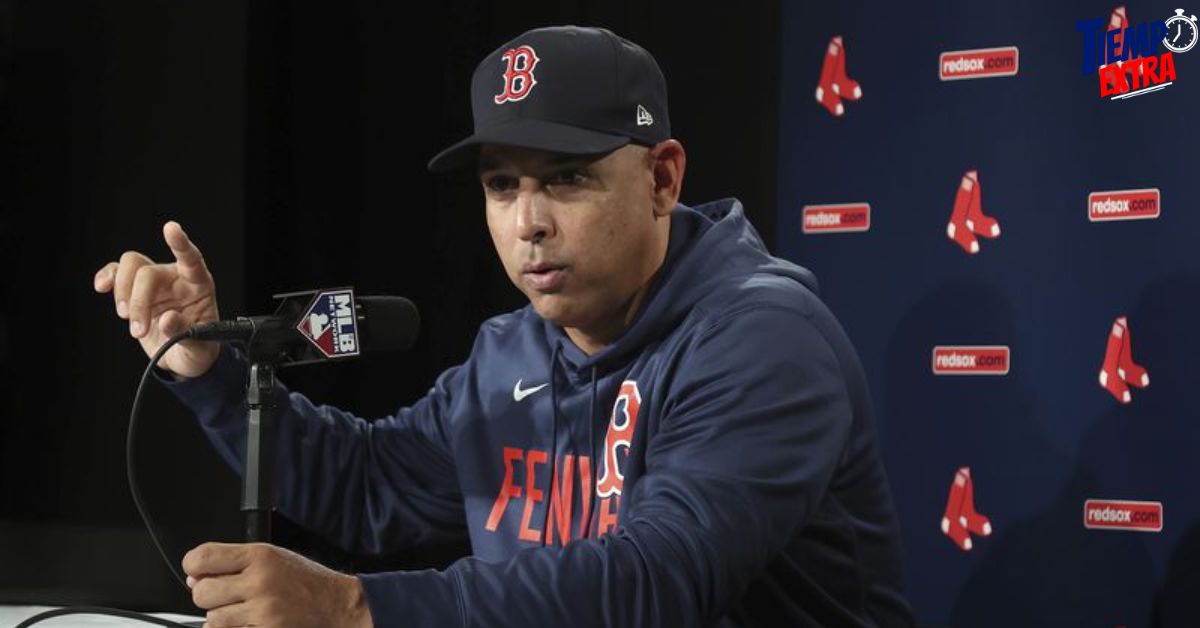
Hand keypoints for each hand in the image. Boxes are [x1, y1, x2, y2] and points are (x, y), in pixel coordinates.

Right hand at [93, 221, 219, 377]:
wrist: (182, 358)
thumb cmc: (197, 349)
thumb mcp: (199, 349)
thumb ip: (186, 334)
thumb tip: (168, 319)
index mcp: (198, 285)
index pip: (191, 259)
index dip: (181, 244)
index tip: (170, 228)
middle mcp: (175, 278)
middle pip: (148, 272)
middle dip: (137, 301)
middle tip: (138, 329)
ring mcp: (154, 283)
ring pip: (129, 267)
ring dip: (122, 294)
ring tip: (128, 321)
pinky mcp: (134, 290)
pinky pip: (115, 273)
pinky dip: (106, 277)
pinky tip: (101, 287)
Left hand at [183, 542, 372, 627]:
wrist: (337, 604)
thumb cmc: (307, 581)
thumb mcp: (274, 557)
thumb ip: (235, 563)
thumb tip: (194, 576)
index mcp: (261, 555)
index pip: (202, 558)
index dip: (193, 566)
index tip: (197, 571)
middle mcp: (259, 581)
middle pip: (202, 592)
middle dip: (210, 595)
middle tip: (228, 594)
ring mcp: (262, 610)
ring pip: (211, 619)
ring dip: (222, 618)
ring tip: (244, 610)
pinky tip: (248, 622)